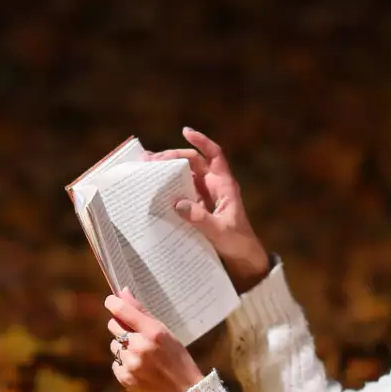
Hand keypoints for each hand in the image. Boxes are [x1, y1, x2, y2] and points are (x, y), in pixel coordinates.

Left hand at [105, 288, 205, 391]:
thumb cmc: (178, 360)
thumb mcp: (166, 333)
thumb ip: (143, 313)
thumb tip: (123, 292)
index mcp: (153, 332)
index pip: (123, 310)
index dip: (113, 303)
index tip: (111, 301)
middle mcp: (139, 346)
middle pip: (113, 326)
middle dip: (120, 326)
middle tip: (133, 333)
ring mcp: (131, 363)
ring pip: (114, 345)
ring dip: (123, 347)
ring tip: (141, 356)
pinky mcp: (125, 378)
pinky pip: (116, 363)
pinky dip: (124, 364)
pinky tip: (140, 368)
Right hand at [148, 127, 270, 287]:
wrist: (243, 259)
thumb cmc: (237, 243)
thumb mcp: (219, 232)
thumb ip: (200, 218)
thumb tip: (177, 203)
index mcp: (225, 186)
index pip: (215, 156)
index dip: (202, 142)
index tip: (186, 132)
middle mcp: (215, 187)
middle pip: (194, 163)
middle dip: (174, 157)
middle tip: (152, 159)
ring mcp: (206, 197)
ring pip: (186, 176)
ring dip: (168, 171)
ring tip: (147, 168)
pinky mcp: (198, 208)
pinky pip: (182, 192)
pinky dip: (169, 188)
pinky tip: (154, 189)